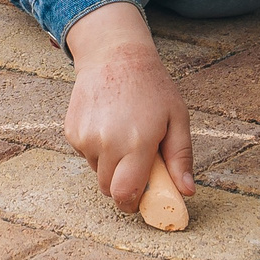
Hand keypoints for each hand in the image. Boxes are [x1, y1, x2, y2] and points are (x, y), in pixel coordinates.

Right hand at [63, 1, 192, 211]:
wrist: (114, 55)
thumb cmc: (151, 87)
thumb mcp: (177, 118)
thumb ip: (181, 158)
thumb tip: (187, 192)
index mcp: (137, 143)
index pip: (126, 195)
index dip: (134, 203)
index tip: (143, 198)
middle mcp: (107, 143)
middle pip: (109, 189)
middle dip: (124, 185)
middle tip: (138, 165)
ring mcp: (86, 137)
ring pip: (98, 172)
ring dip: (111, 165)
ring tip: (124, 136)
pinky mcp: (72, 132)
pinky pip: (86, 155)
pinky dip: (97, 150)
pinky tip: (108, 125)